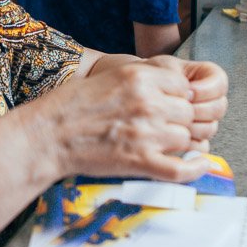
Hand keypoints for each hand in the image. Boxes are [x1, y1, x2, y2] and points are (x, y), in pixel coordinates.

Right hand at [27, 57, 227, 183]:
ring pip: (186, 138)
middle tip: (163, 125)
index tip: (170, 104)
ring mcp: (146, 133)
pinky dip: (194, 169)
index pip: (184, 87)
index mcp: (139, 78)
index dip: (179, 97)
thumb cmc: (71, 106)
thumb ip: (142, 80)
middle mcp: (147, 103)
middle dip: (179, 120)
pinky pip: (181, 169)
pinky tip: (198, 164)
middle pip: (188, 112)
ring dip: (178, 142)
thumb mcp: (109, 77)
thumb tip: (173, 89)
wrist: (47, 136)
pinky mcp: (140, 161)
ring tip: (162, 143)